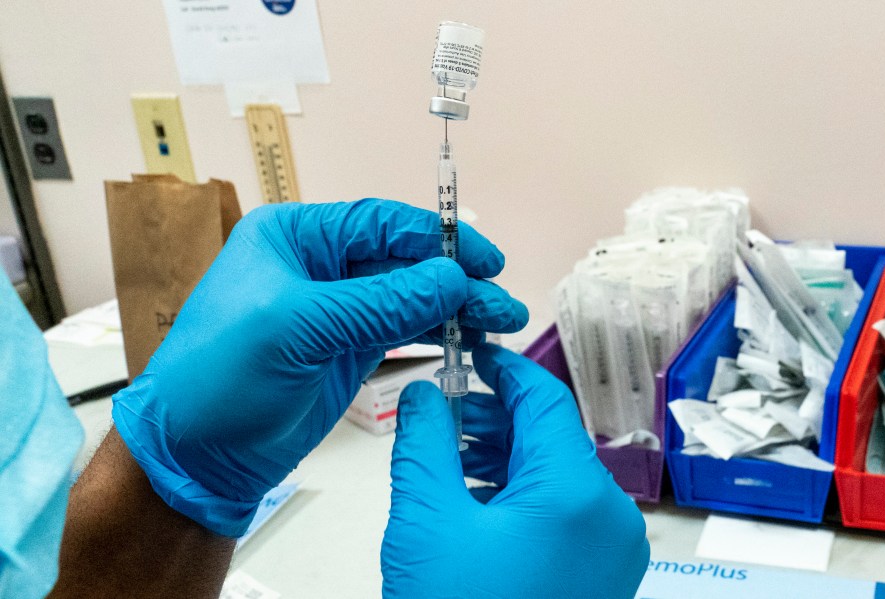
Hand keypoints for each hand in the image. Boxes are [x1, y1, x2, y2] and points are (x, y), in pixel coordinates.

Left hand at [112, 199, 527, 536]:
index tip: (484, 260)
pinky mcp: (350, 349)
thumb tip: (452, 278)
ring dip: (455, 307)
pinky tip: (470, 338)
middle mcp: (319, 265)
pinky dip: (438, 332)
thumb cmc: (221, 377)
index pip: (379, 223)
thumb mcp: (297, 328)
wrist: (196, 455)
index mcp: (296, 237)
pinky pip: (404, 329)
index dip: (436, 238)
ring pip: (410, 296)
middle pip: (403, 259)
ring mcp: (338, 309)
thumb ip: (379, 302)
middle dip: (455, 278)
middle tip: (501, 302)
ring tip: (501, 323)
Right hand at [382, 343, 648, 597]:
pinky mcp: (601, 575)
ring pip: (557, 473)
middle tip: (442, 412)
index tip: (468, 350)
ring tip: (449, 457)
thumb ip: (422, 441)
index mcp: (574, 491)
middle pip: (551, 435)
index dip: (503, 367)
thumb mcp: (426, 522)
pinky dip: (521, 494)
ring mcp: (612, 549)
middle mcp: (609, 514)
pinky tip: (474, 501)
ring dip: (504, 455)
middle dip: (495, 417)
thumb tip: (424, 392)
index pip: (544, 398)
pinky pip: (563, 511)